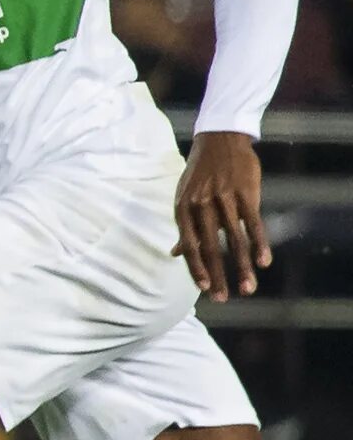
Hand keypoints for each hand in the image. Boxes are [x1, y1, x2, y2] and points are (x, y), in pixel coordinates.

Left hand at [173, 131, 270, 299]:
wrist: (219, 140)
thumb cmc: (200, 174)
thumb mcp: (184, 197)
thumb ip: (185, 227)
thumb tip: (176, 253)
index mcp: (183, 210)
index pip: (190, 246)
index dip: (197, 269)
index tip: (205, 290)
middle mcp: (201, 206)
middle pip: (211, 248)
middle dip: (218, 276)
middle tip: (224, 299)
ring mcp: (224, 199)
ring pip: (235, 240)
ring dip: (242, 267)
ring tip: (248, 289)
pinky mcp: (246, 193)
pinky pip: (253, 223)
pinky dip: (259, 244)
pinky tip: (264, 262)